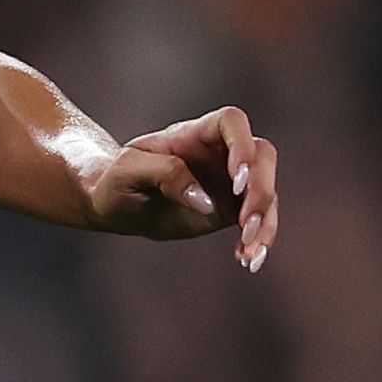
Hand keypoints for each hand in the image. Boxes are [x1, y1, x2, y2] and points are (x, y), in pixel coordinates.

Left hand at [86, 106, 279, 268]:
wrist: (114, 203)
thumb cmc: (117, 178)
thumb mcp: (127, 171)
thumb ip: (165, 175)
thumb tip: (205, 201)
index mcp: (193, 134)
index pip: (231, 122)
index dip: (241, 145)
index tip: (236, 179)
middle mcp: (219, 153)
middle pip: (262, 156)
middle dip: (261, 189)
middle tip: (245, 222)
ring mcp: (230, 182)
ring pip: (267, 192)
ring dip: (265, 222)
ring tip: (250, 252)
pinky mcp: (230, 209)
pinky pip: (258, 221)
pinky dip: (257, 241)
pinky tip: (247, 259)